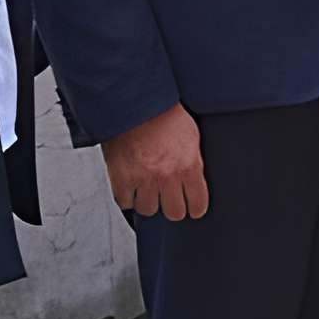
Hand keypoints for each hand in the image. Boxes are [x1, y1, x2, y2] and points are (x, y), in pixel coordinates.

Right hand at [103, 105, 208, 220]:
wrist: (135, 105)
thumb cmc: (164, 115)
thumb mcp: (191, 137)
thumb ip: (194, 161)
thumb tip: (195, 179)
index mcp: (189, 166)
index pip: (197, 203)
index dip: (196, 207)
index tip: (194, 208)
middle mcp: (167, 176)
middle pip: (174, 213)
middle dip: (173, 208)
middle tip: (170, 201)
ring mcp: (143, 179)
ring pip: (149, 210)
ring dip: (149, 202)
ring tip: (150, 191)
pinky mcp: (121, 179)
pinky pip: (125, 203)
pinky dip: (128, 198)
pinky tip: (132, 188)